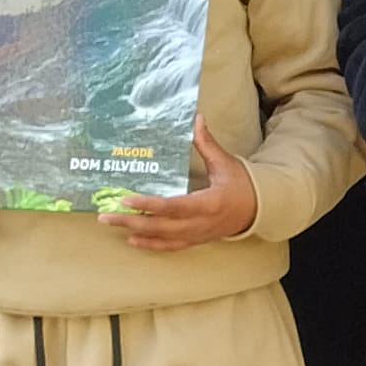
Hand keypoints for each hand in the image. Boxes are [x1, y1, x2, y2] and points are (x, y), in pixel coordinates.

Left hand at [110, 129, 260, 250]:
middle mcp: (199, 223)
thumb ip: (207, 143)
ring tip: (112, 224)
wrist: (259, 210)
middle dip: (131, 221)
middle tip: (106, 215)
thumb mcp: (226, 163)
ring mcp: (196, 235)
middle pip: (160, 226)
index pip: (173, 206)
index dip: (149, 204)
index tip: (126, 199)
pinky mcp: (195, 240)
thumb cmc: (242, 185)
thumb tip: (196, 119)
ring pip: (161, 237)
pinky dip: (150, 244)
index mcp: (208, 203)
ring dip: (135, 232)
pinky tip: (132, 239)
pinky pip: (169, 246)